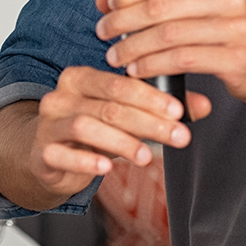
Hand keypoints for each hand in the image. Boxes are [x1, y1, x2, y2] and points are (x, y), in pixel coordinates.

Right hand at [0, 66, 210, 208]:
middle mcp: (61, 95)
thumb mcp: (126, 116)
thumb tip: (204, 106)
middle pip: (109, 106)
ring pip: (85, 127)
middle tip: (178, 136)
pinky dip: (85, 161)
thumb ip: (162, 109)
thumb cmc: (92, 130)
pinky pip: (60, 154)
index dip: (152, 97)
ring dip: (121, 141)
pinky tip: (106, 168)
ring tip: (147, 156)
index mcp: (82, 77)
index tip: (179, 111)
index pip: (120, 83)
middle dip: (148, 123)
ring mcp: (48, 124)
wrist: (47, 156)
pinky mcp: (41, 152)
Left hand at [94, 0, 245, 105]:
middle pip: (160, 6)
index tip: (107, 7)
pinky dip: (154, 65)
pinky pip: (182, 59)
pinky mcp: (236, 57)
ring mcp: (234, 27)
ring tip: (116, 57)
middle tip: (103, 33)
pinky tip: (138, 70)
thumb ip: (157, 0)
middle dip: (123, 21)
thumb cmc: (232, 33)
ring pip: (168, 34)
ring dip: (134, 47)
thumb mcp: (200, 7)